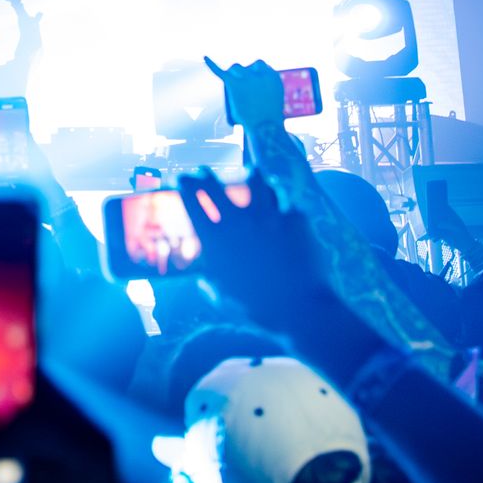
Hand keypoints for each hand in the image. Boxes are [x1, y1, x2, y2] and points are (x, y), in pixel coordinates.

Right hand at [177, 169, 333, 332]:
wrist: (302, 309)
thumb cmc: (258, 308)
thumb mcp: (221, 297)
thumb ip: (209, 281)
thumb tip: (203, 276)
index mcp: (216, 239)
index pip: (191, 199)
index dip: (182, 185)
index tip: (180, 181)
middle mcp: (238, 220)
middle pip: (212, 183)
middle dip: (203, 174)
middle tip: (202, 173)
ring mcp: (268, 215)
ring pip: (255, 179)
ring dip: (249, 176)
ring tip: (250, 174)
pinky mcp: (295, 218)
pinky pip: (285, 201)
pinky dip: (281, 204)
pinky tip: (282, 208)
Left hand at [203, 56, 285, 127]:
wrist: (265, 126)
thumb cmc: (270, 119)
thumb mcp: (272, 99)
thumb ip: (265, 90)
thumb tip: (256, 89)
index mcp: (272, 75)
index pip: (260, 66)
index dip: (255, 73)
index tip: (253, 82)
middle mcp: (259, 73)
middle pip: (247, 67)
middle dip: (244, 74)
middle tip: (243, 90)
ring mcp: (246, 77)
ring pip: (235, 68)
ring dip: (234, 74)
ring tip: (235, 87)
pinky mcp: (234, 83)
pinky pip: (220, 71)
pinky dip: (211, 64)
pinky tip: (205, 57)